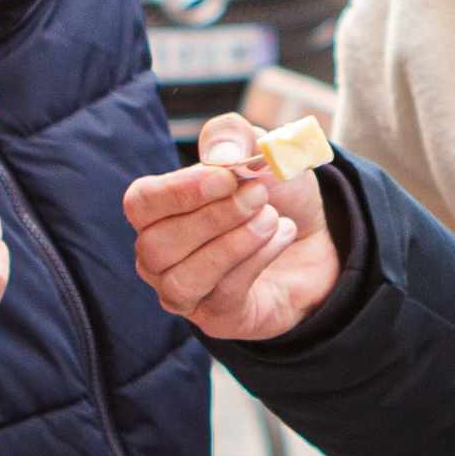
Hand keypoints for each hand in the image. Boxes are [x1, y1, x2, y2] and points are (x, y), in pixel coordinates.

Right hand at [122, 113, 339, 341]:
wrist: (314, 239)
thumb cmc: (271, 194)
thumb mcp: (258, 151)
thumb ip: (232, 137)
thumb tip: (219, 158)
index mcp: (157, 211)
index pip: (140, 204)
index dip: (179, 192)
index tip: (226, 177)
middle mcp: (159, 256)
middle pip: (158, 245)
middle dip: (213, 218)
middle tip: (258, 195)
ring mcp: (184, 293)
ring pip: (184, 279)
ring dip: (233, 244)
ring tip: (270, 218)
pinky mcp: (217, 318)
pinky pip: (223, 295)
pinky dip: (256, 260)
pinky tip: (281, 235)